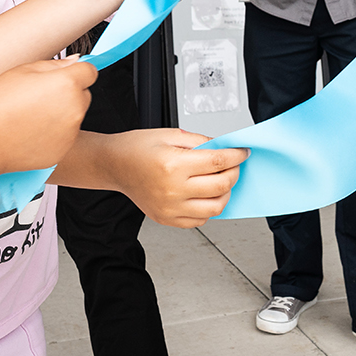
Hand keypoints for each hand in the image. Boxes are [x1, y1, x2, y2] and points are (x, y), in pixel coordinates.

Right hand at [0, 58, 97, 175]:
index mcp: (66, 83)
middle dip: (69, 92)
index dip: (77, 71)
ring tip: (31, 115)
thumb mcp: (22, 70)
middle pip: (84, 94)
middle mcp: (75, 108)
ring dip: (61, 113)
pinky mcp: (63, 149)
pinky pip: (65, 135)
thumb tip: (75, 62)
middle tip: (39, 96)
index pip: (90, 71)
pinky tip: (31, 131)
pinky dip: (54, 133)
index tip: (64, 75)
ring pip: (74, 115)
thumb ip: (55, 64)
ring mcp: (71, 132)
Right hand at [96, 129, 249, 226]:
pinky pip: (199, 221)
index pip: (218, 162)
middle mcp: (172, 190)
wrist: (114, 165)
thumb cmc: (136, 148)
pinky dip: (209, 209)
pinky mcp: (167, 219)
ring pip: (215, 208)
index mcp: (173, 165)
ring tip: (221, 181)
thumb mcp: (170, 134)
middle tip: (234, 165)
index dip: (236, 156)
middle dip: (234, 173)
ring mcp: (170, 208)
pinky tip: (205, 195)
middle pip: (221, 186)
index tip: (242, 152)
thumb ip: (200, 141)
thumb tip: (223, 147)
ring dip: (225, 193)